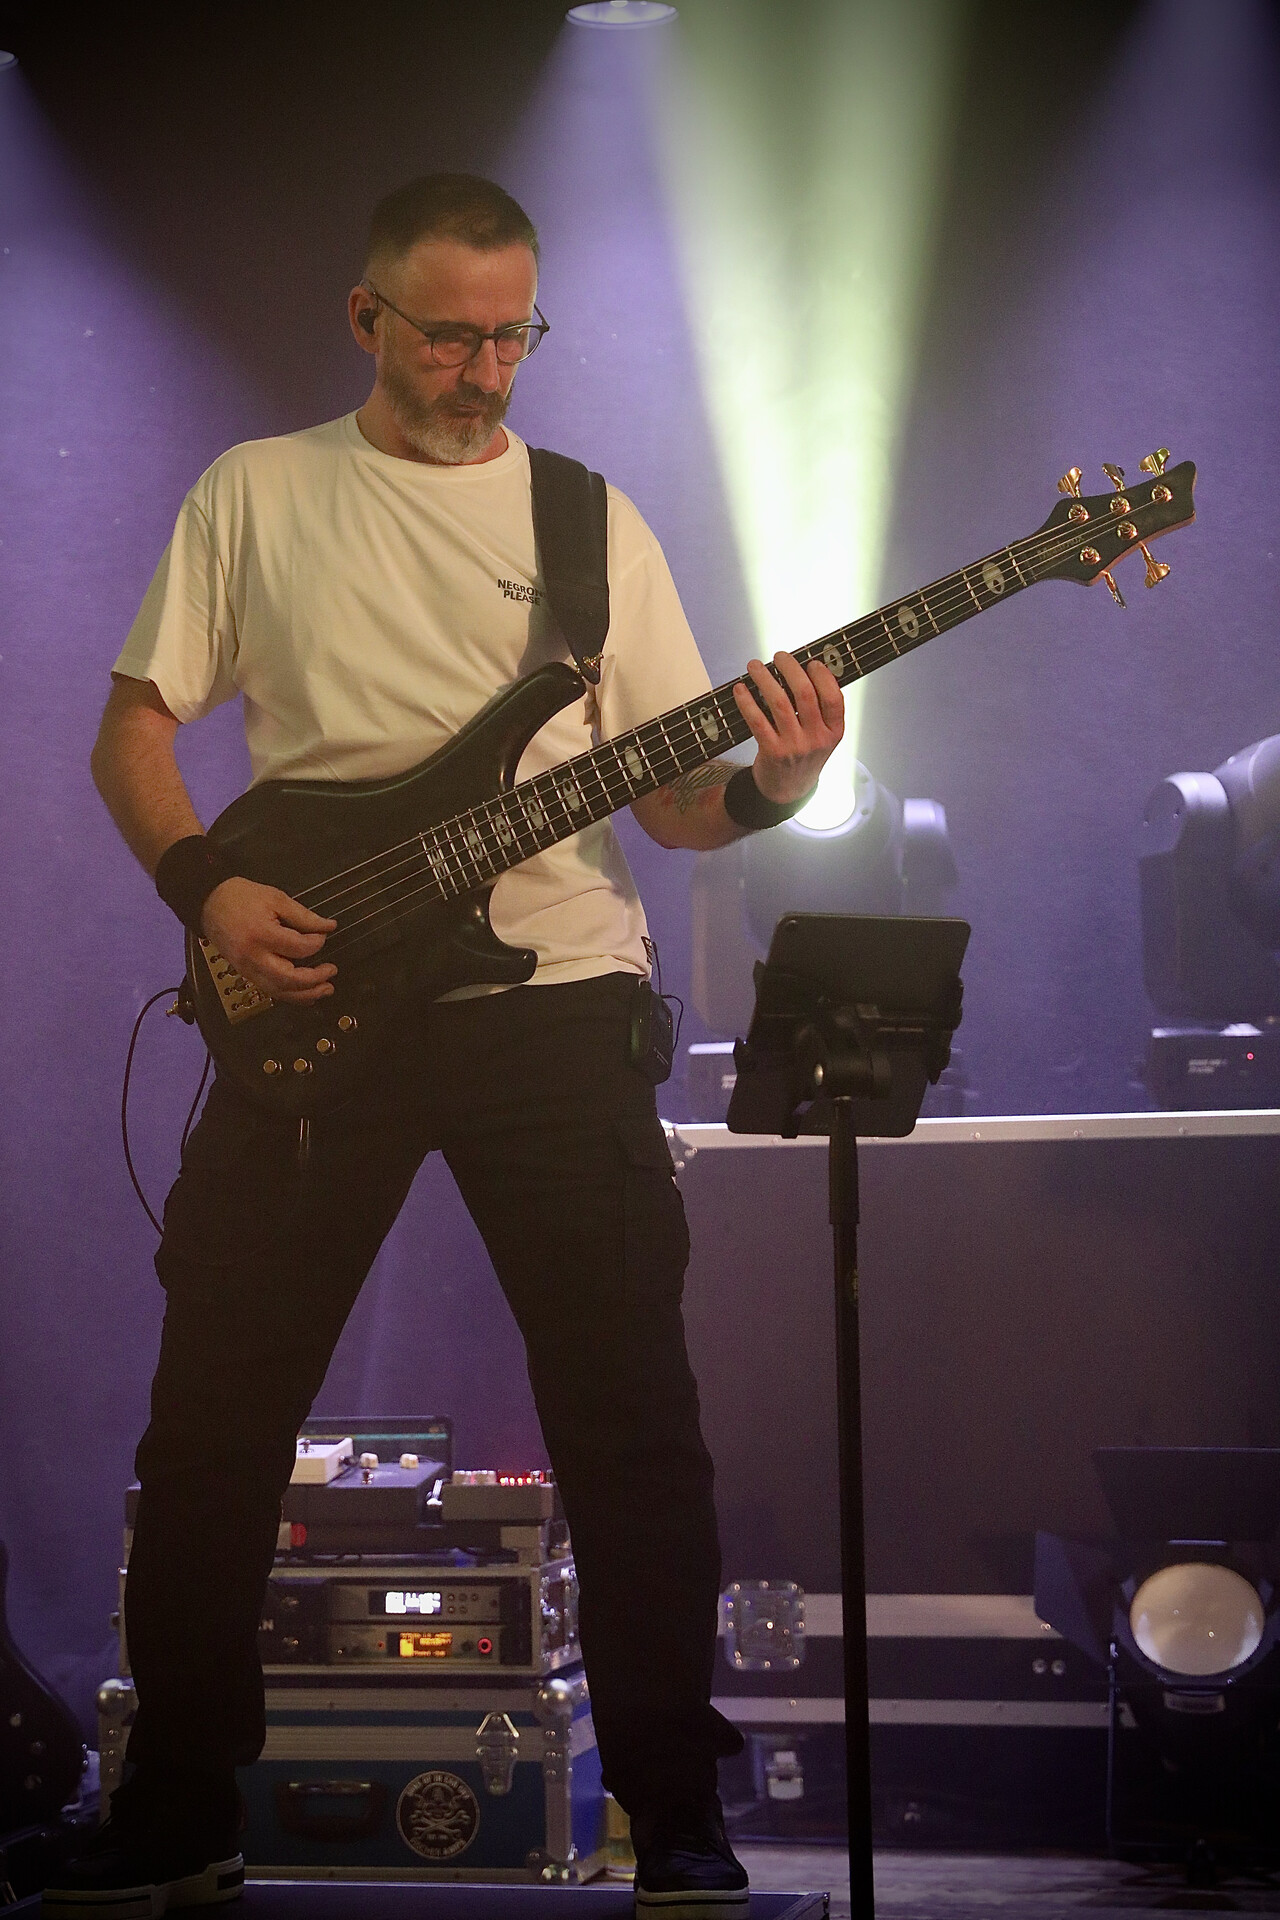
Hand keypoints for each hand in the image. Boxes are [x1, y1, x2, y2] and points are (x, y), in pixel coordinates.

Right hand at [200, 877, 337, 1004]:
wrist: (208, 902)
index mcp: (261, 935)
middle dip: (314, 980)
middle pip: (288, 979)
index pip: (298, 948)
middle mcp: (253, 957)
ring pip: (279, 991)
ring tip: (325, 989)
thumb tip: (329, 927)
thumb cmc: (241, 897)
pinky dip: (289, 995)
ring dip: (305, 995)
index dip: (316, 944)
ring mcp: (246, 969)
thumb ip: (304, 916)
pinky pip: (269, 990)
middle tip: (332, 972)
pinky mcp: (244, 973)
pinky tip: (305, 993)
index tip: (323, 936)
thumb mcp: (276, 898)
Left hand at [731, 652, 844, 805]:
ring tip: (754, 666)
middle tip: (779, 656)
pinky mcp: (772, 752)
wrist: (787, 791)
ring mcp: (795, 747)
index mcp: (834, 732)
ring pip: (779, 702)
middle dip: (790, 668)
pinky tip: (740, 689)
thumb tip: (803, 671)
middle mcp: (817, 739)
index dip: (822, 676)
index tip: (810, 662)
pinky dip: (746, 701)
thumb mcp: (823, 737)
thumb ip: (820, 711)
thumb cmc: (804, 756)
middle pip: (804, 694)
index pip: (833, 698)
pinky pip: (757, 720)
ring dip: (764, 678)